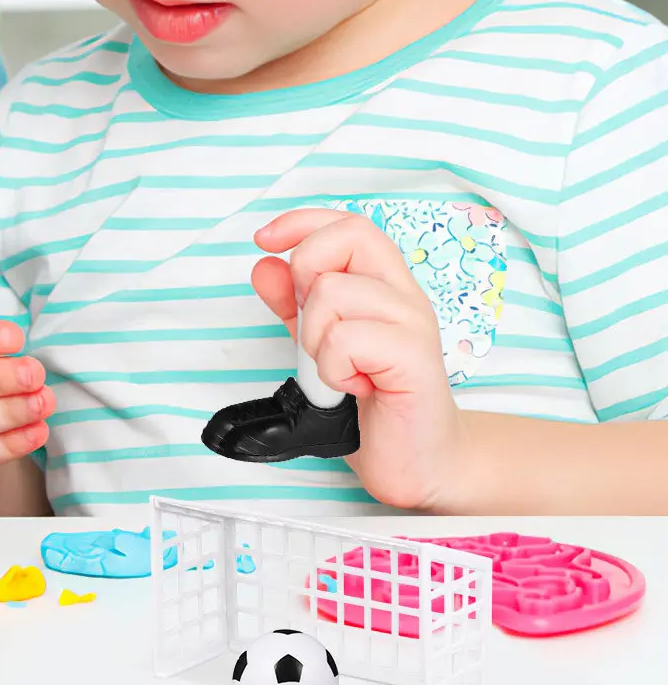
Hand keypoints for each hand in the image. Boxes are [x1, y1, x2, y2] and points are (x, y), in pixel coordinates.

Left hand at [252, 209, 469, 509]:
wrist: (419, 463)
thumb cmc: (374, 403)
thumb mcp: (317, 344)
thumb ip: (291, 304)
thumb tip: (264, 264)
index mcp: (384, 285)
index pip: (348, 224)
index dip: (302, 222)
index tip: (265, 240)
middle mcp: (403, 296)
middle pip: (346, 238)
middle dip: (306, 276)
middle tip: (316, 329)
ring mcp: (414, 324)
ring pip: (333, 292)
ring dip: (316, 338)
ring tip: (340, 370)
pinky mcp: (416, 359)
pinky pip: (346, 339)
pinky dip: (333, 368)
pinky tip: (354, 388)